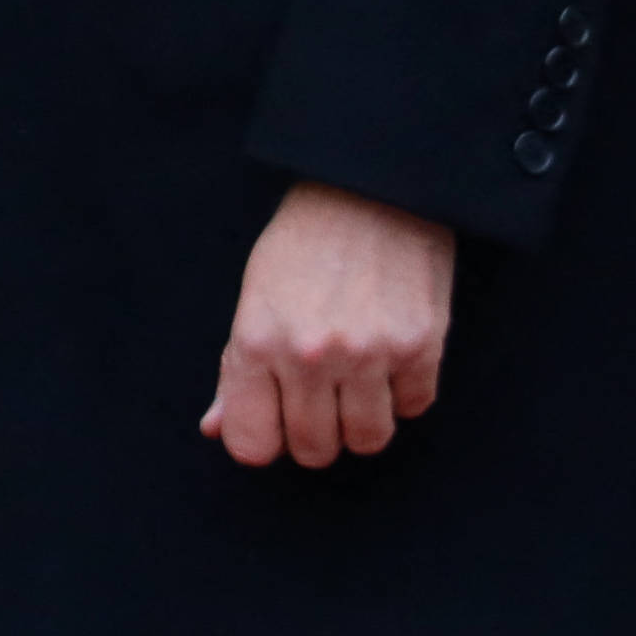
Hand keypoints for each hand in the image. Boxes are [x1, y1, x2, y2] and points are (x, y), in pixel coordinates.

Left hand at [203, 181, 453, 468]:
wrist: (370, 185)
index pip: (251, 444)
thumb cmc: (303, 242)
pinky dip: (404, 392)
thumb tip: (216, 429)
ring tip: (358, 380)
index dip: (265, 439)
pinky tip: (392, 355)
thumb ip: (236, 371)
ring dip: (363, 420)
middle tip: (321, 395)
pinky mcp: (419, 346)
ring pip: (368, 440)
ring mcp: (367, 353)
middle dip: (317, 433)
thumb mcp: (255, 297)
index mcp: (256, 340)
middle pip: (314, 450)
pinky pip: (414, 407)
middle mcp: (308, 354)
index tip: (277, 420)